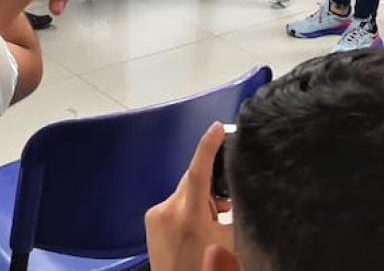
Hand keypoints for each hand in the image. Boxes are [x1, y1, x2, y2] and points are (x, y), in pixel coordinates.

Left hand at [145, 123, 234, 270]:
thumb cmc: (207, 268)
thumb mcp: (230, 243)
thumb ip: (232, 216)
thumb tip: (233, 198)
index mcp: (189, 215)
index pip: (199, 171)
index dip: (208, 146)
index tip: (218, 127)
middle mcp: (168, 211)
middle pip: (193, 182)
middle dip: (210, 190)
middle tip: (225, 208)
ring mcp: (156, 216)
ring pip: (185, 194)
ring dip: (199, 203)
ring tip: (209, 227)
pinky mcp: (150, 221)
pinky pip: (174, 205)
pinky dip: (187, 211)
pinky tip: (194, 231)